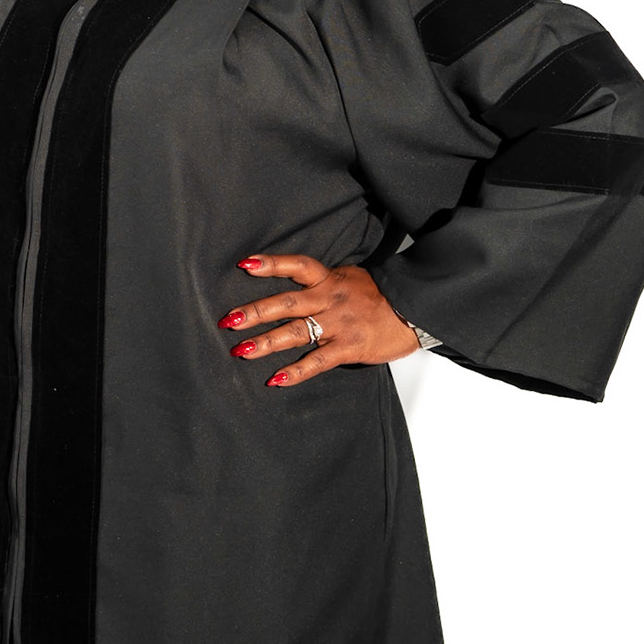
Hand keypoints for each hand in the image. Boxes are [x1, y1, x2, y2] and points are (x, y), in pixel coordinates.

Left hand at [218, 255, 418, 386]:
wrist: (415, 312)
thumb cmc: (378, 296)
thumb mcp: (348, 278)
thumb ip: (321, 281)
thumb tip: (292, 282)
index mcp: (329, 279)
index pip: (297, 266)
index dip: (271, 264)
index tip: (245, 264)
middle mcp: (330, 299)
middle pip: (287, 303)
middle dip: (255, 312)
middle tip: (228, 320)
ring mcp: (339, 324)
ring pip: (297, 332)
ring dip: (266, 342)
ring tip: (241, 351)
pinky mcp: (350, 347)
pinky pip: (318, 360)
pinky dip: (296, 371)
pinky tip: (276, 379)